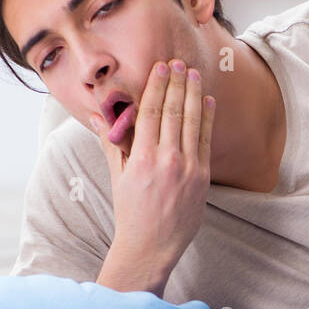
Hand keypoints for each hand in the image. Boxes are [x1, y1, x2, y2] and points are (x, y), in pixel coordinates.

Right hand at [91, 58, 214, 295]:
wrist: (151, 247)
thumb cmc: (130, 212)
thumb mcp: (117, 177)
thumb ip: (112, 143)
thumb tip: (99, 116)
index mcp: (141, 159)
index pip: (149, 112)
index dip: (156, 87)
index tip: (160, 66)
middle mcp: (166, 161)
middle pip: (173, 112)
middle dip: (176, 84)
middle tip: (179, 62)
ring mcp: (188, 169)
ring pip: (192, 123)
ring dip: (194, 95)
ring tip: (194, 74)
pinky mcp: (203, 178)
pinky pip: (205, 141)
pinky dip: (207, 119)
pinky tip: (208, 102)